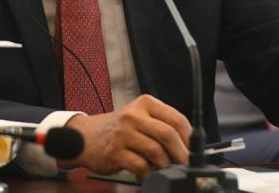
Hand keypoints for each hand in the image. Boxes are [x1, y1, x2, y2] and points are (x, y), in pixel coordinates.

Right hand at [59, 94, 190, 178]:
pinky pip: (140, 165)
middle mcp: (134, 115)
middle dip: (181, 154)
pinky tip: (147, 174)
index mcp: (145, 104)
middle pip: (168, 134)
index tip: (192, 151)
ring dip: (165, 165)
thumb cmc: (118, 129)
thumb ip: (161, 125)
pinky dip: (148, 173)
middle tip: (183, 165)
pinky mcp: (115, 151)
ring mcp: (124, 133)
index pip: (177, 119)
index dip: (190, 138)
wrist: (86, 136)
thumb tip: (188, 146)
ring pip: (156, 151)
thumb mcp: (139, 117)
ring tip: (164, 169)